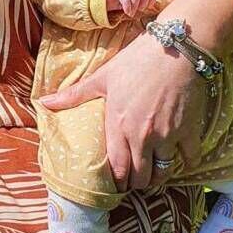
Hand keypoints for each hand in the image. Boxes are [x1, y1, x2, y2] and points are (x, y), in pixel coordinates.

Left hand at [39, 30, 206, 189]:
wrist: (175, 47)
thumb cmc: (137, 60)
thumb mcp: (103, 77)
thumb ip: (74, 95)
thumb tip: (43, 102)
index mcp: (118, 125)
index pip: (117, 170)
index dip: (117, 183)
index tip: (117, 184)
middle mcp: (142, 136)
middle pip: (140, 177)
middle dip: (136, 182)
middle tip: (134, 180)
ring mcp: (167, 135)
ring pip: (163, 172)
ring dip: (158, 176)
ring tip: (154, 171)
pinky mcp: (189, 131)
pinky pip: (189, 158)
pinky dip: (185, 162)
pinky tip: (179, 157)